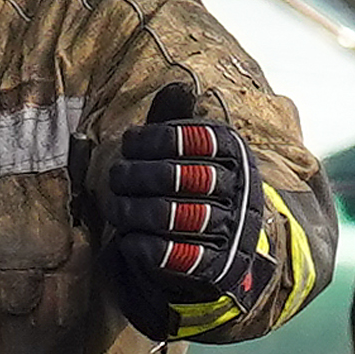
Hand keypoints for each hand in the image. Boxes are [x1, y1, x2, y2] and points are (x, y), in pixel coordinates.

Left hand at [99, 83, 287, 335]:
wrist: (233, 254)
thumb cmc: (203, 192)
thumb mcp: (201, 156)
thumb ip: (181, 126)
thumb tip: (175, 85)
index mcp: (237, 157)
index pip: (192, 139)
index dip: (153, 139)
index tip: (129, 142)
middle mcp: (240, 192)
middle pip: (175, 176)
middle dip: (135, 175)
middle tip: (115, 175)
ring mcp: (231, 232)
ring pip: (169, 215)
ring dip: (131, 209)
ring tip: (114, 205)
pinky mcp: (216, 268)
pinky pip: (170, 255)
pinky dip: (142, 245)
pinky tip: (128, 237)